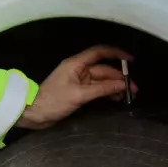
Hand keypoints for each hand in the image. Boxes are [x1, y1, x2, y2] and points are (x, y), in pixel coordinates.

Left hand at [16, 45, 138, 130]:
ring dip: (114, 86)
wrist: (34, 114)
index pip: (99, 52)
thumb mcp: (79, 95)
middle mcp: (78, 69)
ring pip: (101, 80)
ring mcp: (78, 81)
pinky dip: (106, 92)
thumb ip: (101, 89)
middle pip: (103, 69)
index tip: (131, 60)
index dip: (116, 53)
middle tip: (134, 89)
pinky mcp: (78, 91)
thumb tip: (122, 84)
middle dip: (119, 77)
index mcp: (76, 64)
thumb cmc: (53, 101)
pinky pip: (96, 89)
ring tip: (128, 95)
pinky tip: (117, 98)